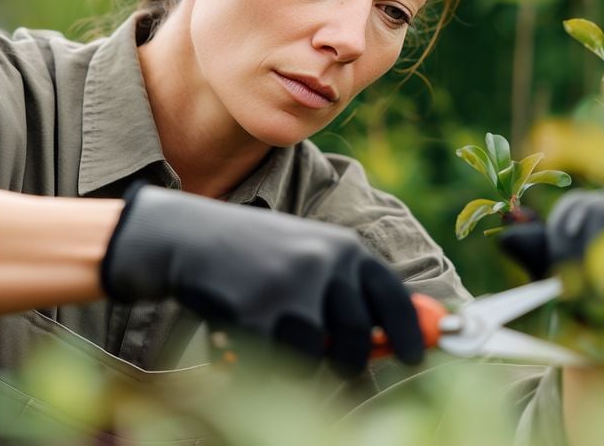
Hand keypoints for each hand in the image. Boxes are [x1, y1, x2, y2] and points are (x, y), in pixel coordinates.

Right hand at [100, 184, 423, 375]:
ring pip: (316, 354)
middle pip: (358, 337)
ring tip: (273, 331)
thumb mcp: (306, 253)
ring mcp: (291, 287)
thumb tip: (389, 340)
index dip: (408, 332)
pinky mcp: (258, 312)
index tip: (413, 357)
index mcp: (343, 247)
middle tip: (336, 366)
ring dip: (296, 356)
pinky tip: (246, 331)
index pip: (392, 296)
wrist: (189, 237)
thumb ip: (345, 290)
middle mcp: (324, 263)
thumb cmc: (254, 252)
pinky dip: (263, 358)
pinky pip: (276, 360)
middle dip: (348, 361)